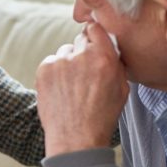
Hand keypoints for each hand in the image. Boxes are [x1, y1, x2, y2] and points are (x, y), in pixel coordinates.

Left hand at [36, 23, 128, 156]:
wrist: (76, 139)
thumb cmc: (101, 117)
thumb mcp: (121, 88)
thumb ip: (115, 62)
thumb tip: (108, 46)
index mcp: (105, 57)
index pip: (95, 28)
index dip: (94, 35)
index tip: (93, 43)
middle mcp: (82, 55)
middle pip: (80, 39)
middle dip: (82, 52)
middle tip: (83, 73)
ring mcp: (61, 61)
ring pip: (64, 52)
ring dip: (67, 63)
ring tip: (71, 86)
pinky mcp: (44, 69)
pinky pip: (51, 62)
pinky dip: (54, 72)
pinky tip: (60, 90)